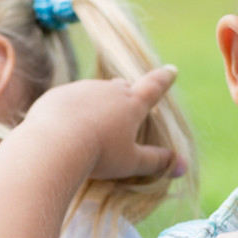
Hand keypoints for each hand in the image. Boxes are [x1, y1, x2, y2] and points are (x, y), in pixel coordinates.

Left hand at [23, 65, 185, 182]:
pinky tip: (64, 129)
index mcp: (131, 103)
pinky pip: (69, 100)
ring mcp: (82, 89)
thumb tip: (183, 167)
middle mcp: (108, 90)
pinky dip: (72, 110)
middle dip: (126, 94)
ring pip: (94, 92)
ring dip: (97, 104)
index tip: (171, 70)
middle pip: (122, 87)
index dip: (164, 79)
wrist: (53, 144)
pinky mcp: (58, 95)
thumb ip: (156, 162)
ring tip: (89, 128)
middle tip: (125, 110)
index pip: (154, 86)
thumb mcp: (130, 162)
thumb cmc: (99, 155)